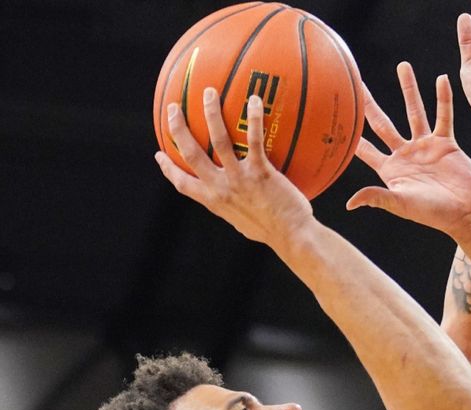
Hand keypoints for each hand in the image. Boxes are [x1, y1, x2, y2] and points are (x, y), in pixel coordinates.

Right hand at [155, 88, 312, 247]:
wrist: (291, 236)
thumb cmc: (273, 231)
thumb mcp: (244, 222)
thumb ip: (235, 207)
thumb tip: (236, 201)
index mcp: (214, 201)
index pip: (183, 183)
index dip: (168, 168)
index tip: (160, 154)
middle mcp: (221, 188)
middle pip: (191, 153)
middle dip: (178, 129)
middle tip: (174, 109)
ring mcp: (239, 178)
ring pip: (218, 140)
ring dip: (210, 113)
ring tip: (209, 92)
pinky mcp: (261, 172)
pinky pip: (254, 139)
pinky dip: (254, 118)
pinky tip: (255, 100)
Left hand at [348, 63, 470, 238]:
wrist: (464, 212)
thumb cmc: (432, 214)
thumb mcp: (402, 205)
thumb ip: (377, 197)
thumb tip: (350, 203)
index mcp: (391, 169)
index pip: (365, 150)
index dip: (351, 138)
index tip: (336, 119)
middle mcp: (404, 154)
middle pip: (382, 123)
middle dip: (369, 104)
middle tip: (357, 82)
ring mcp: (424, 146)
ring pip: (414, 112)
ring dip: (409, 89)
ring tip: (403, 66)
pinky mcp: (445, 143)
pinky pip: (444, 116)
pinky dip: (443, 99)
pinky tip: (441, 79)